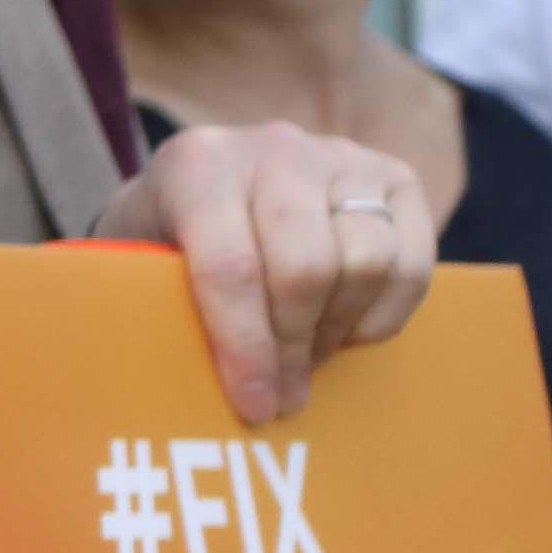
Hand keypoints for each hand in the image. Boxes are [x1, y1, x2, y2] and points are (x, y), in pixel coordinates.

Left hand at [82, 118, 431, 424]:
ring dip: (336, 331)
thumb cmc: (167, 241)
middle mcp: (274, 148)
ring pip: (366, 264)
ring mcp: (340, 157)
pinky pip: (412, 264)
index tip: (254, 404)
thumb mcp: (139, 266)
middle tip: (280, 394)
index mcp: (198, 166)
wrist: (210, 183)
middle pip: (306, 269)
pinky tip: (344, 331)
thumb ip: (163, 310)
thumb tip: (204, 394)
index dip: (246, 347)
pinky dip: (382, 316)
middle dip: (293, 348)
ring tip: (305, 357)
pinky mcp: (395, 178)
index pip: (230, 267)